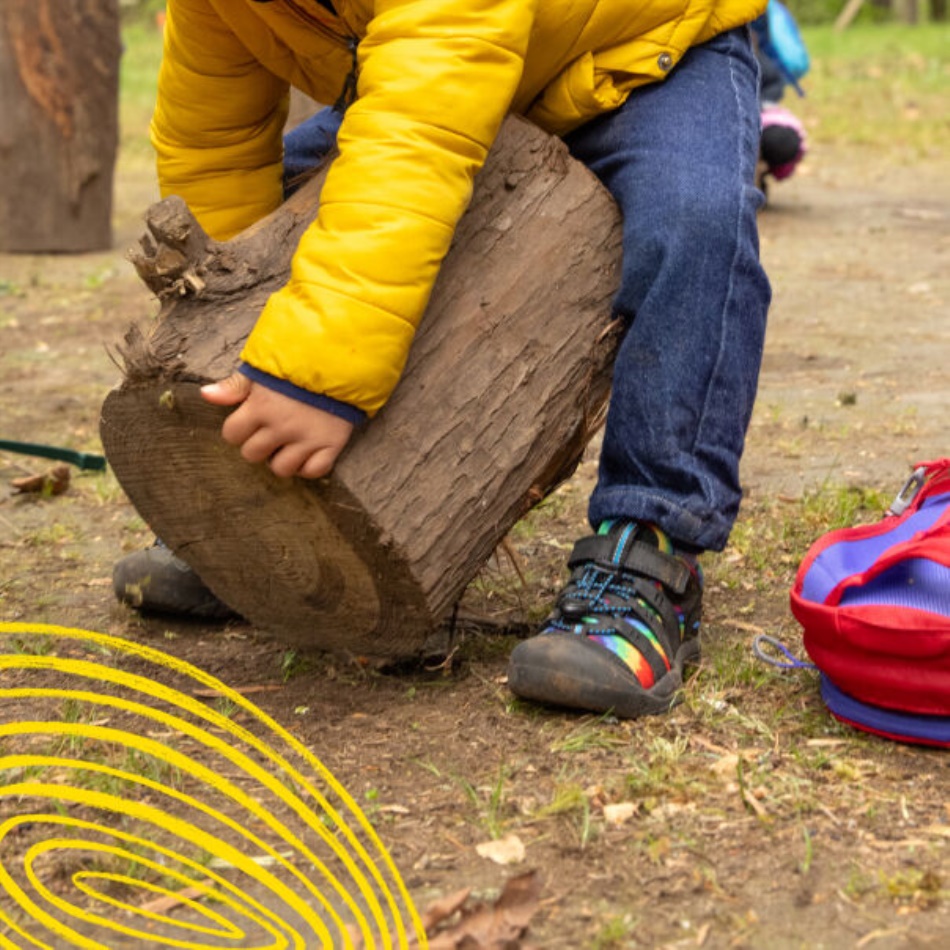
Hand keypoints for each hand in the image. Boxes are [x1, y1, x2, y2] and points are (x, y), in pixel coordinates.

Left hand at [200, 373, 353, 478]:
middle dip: (258, 446)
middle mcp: (281, 427)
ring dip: (282, 460)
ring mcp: (307, 438)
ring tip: (288, 445)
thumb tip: (206, 395)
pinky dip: (309, 466)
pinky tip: (308, 453)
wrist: (345, 361)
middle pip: (253, 455)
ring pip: (281, 469)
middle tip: (270, 433)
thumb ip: (234, 385)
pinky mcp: (332, 444)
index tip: (250, 422)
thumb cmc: (300, 362)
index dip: (238, 429)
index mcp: (260, 407)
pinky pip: (314, 471)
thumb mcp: (263, 369)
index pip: (232, 434)